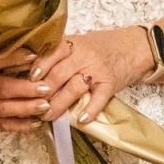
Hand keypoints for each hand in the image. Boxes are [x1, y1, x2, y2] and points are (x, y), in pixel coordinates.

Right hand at [0, 49, 61, 132]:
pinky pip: (1, 124)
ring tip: (45, 106)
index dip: (16, 59)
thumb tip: (30, 53)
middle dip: (26, 90)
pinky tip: (36, 123)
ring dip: (26, 109)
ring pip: (3, 110)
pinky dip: (19, 125)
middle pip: (3, 90)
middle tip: (46, 88)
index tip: (35, 55)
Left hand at [29, 28, 151, 123]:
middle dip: (44, 92)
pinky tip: (81, 120)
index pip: (52, 54)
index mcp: (74, 44)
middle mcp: (84, 55)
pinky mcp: (110, 83)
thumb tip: (30, 69)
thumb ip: (60, 53)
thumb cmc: (103, 46)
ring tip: (48, 116)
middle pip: (59, 74)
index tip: (29, 80)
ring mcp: (98, 70)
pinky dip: (90, 110)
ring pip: (74, 87)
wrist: (134, 47)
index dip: (39, 67)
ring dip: (59, 104)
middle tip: (32, 105)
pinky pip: (99, 98)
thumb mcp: (80, 43)